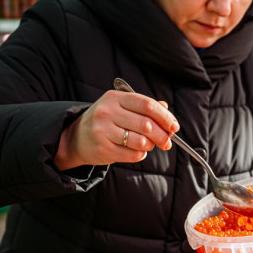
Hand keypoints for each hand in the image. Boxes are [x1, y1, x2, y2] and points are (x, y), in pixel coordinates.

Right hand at [54, 91, 178, 170]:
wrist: (77, 138)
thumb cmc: (107, 121)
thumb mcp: (121, 107)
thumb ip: (145, 108)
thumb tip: (168, 114)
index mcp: (115, 98)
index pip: (147, 104)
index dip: (164, 116)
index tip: (174, 126)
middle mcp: (107, 112)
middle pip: (146, 124)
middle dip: (162, 135)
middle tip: (167, 141)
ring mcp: (103, 131)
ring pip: (141, 141)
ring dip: (151, 145)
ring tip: (149, 145)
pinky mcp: (103, 149)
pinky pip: (133, 155)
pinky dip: (141, 154)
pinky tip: (137, 151)